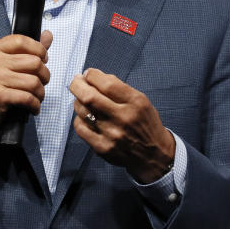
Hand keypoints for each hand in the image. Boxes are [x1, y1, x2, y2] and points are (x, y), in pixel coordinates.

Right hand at [0, 31, 52, 158]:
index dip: (39, 50)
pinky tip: (33, 107)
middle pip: (34, 62)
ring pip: (34, 81)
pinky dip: (35, 105)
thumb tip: (48, 35)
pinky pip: (28, 98)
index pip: (22, 41)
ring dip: (41, 93)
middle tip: (41, 83)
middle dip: (44, 75)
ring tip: (37, 97)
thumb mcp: (1, 65)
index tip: (43, 60)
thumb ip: (26, 50)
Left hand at [70, 68, 174, 183]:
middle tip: (76, 81)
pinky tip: (84, 116)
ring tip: (81, 99)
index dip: (92, 75)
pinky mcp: (102, 148)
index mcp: (135, 103)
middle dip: (77, 85)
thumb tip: (93, 76)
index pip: (107, 83)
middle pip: (89, 97)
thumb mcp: (141, 101)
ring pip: (82, 111)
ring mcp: (112, 134)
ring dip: (78, 101)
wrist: (153, 154)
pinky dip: (79, 119)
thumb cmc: (145, 124)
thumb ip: (119, 88)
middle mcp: (123, 118)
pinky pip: (80, 128)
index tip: (88, 74)